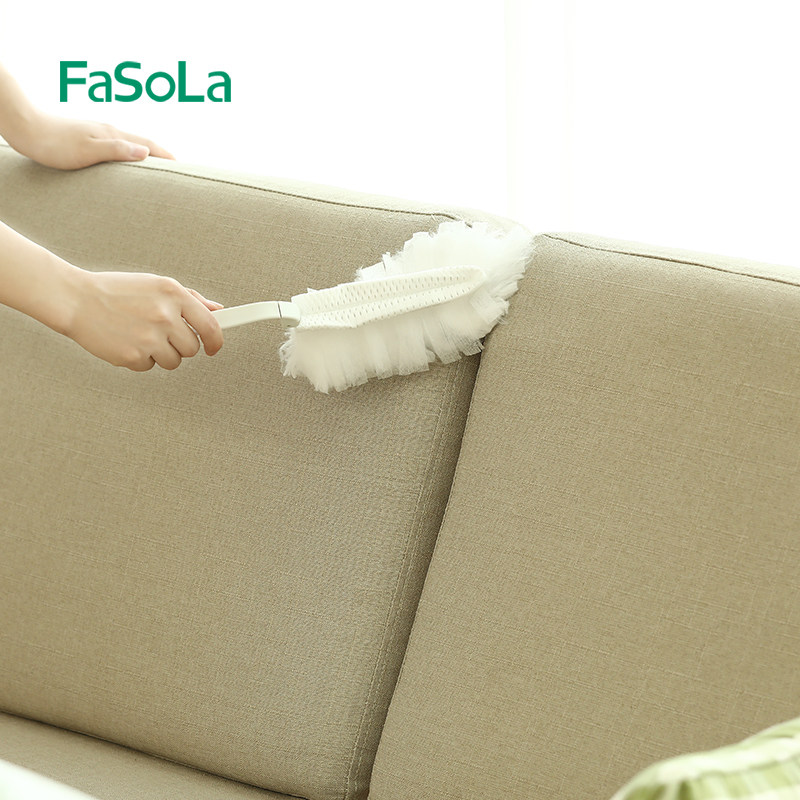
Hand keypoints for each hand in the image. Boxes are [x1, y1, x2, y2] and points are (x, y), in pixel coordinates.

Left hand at [11, 110, 174, 169]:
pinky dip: (129, 156)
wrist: (24, 126)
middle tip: (177, 171)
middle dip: (161, 156)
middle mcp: (108, 131)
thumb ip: (117, 150)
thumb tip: (146, 153)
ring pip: (130, 145)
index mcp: (113, 134)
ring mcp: (98, 133)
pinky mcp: (87, 138)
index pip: (149, 146)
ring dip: (145, 156)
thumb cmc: (53, 143)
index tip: (183, 169)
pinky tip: (124, 163)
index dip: (167, 157)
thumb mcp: (87, 150)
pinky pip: (117, 148)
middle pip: (143, 144)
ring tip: (156, 169)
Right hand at [64, 271, 223, 370]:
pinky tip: (126, 341)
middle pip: (192, 348)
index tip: (214, 347)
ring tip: (140, 335)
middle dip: (180, 345)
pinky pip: (150, 366)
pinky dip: (140, 359)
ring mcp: (150, 337)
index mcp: (173, 293)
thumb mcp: (156, 285)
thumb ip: (190, 298)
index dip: (216, 341)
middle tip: (160, 334)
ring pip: (174, 361)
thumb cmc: (117, 291)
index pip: (210, 325)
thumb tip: (217, 310)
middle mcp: (165, 315)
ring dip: (161, 354)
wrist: (76, 300)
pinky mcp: (134, 355)